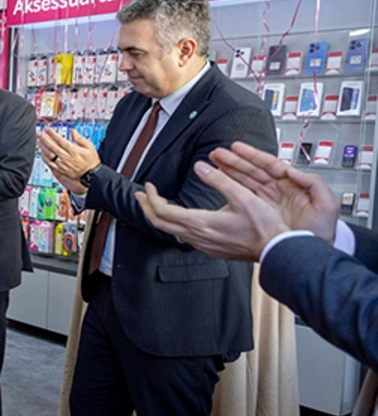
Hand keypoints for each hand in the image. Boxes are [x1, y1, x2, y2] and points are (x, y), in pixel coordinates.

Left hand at [39, 127, 100, 189]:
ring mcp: (63, 164)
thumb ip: (80, 138)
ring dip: (43, 147)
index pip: (60, 140)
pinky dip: (44, 157)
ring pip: (50, 155)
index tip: (47, 129)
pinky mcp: (60, 170)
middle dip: (45, 139)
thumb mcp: (89, 147)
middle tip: (39, 133)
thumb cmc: (91, 160)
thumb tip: (73, 131)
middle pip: (53, 147)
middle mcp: (67, 157)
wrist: (91, 175)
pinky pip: (50, 163)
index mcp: (74, 151)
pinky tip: (41, 152)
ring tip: (39, 140)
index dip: (53, 134)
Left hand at [135, 161, 290, 261]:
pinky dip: (173, 225)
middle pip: (160, 224)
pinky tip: (179, 219)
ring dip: (159, 217)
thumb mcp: (243, 196)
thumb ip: (219, 180)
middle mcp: (197, 236)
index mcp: (201, 222)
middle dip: (147, 208)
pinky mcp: (210, 248)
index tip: (148, 187)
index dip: (151, 198)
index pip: (163, 212)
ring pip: (170, 232)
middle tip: (141, 196)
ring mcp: (203, 244)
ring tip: (155, 205)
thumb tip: (200, 166)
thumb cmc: (263, 226)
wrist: (275, 250)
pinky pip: (183, 237)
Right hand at [209, 142, 337, 241]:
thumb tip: (294, 171)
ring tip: (214, 161)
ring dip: (229, 169)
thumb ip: (315, 183)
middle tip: (217, 153)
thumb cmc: (322, 229)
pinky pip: (242, 194)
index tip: (237, 148)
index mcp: (292, 184)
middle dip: (234, 160)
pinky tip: (220, 178)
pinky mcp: (260, 211)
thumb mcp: (326, 205)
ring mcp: (267, 199)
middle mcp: (278, 189)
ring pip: (245, 179)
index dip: (252, 155)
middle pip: (253, 170)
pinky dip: (230, 185)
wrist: (311, 251)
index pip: (270, 165)